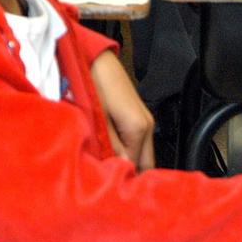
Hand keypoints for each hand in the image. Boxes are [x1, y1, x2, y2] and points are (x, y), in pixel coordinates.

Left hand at [90, 50, 154, 170]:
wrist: (95, 59)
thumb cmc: (94, 84)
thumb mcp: (99, 120)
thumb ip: (112, 147)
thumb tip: (120, 169)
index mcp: (139, 128)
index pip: (137, 167)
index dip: (123, 176)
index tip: (109, 182)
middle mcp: (147, 124)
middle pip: (145, 161)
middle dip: (129, 171)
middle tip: (109, 177)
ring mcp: (145, 118)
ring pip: (141, 151)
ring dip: (126, 158)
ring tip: (106, 161)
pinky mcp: (138, 113)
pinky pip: (137, 139)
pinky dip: (126, 146)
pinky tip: (110, 146)